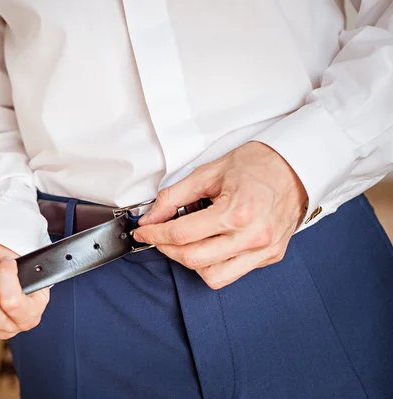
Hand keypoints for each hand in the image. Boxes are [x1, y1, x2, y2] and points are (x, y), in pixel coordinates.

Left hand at [134, 142, 307, 289]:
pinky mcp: (271, 256)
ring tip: (184, 243)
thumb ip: (174, 197)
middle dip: (167, 249)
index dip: (155, 235)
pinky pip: (233, 273)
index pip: (182, 234)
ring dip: (190, 262)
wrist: (297, 166)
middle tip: (158, 237)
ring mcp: (264, 250)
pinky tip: (209, 246)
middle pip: (193, 259)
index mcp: (236, 212)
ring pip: (212, 276)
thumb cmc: (258, 164)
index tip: (143, 232)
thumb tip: (151, 218)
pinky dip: (213, 264)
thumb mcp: (209, 172)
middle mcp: (253, 236)